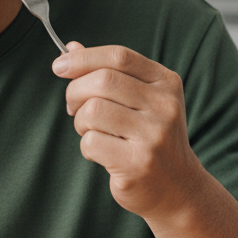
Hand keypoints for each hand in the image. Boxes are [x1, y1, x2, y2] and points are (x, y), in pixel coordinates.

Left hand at [52, 42, 207, 221]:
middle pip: (102, 81)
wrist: (178, 188)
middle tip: (74, 107)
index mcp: (166, 83)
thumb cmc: (150, 138)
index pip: (119, 56)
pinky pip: (91, 142)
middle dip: (75, 92)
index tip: (59, 65)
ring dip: (80, 122)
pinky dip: (86, 146)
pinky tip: (102, 152)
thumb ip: (109, 73)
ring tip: (92, 132)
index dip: (83, 58)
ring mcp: (153, 135)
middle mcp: (164, 106)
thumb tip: (71, 49)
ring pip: (93, 111)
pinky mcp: (138, 163)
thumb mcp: (141, 100)